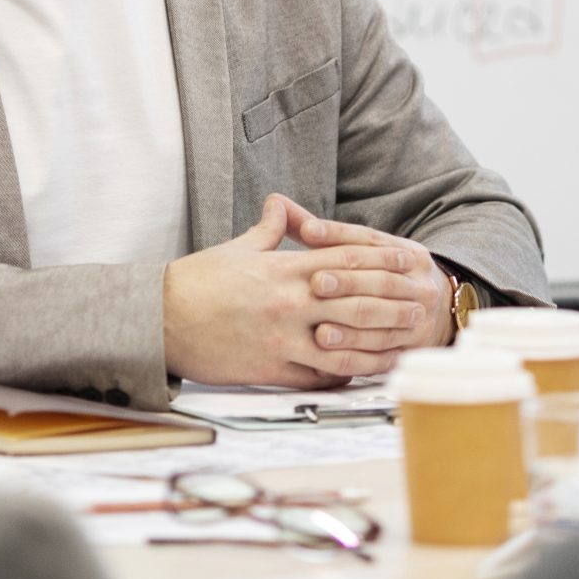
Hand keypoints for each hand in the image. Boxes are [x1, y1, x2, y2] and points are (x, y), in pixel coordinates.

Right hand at [162, 195, 438, 387]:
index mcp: (284, 270)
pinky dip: (343, 374)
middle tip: (419, 307)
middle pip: (354, 302)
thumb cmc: (196, 282)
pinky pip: (317, 375)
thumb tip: (282, 203)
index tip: (407, 261)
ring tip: (402, 346)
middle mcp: (289, 304)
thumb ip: (270, 230)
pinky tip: (362, 373)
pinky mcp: (271, 368)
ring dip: (378, 345)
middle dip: (391, 305)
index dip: (381, 260)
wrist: (159, 319)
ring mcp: (282, 338)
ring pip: (343, 343)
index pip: (346, 259)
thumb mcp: (238, 248)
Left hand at [278, 201, 453, 354]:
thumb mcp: (367, 253)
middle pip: (380, 278)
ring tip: (319, 329)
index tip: (307, 232)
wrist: (439, 314)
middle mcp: (418, 281)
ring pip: (384, 316)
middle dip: (347, 281)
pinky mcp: (414, 344)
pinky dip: (358, 352)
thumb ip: (321, 234)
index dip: (337, 234)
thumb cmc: (385, 278)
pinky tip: (333, 356)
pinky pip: (385, 350)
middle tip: (315, 283)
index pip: (369, 239)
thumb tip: (276, 202)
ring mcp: (420, 313)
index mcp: (407, 252)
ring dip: (351, 324)